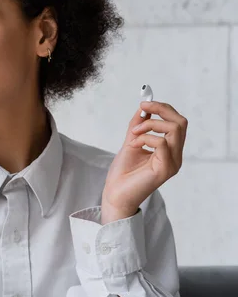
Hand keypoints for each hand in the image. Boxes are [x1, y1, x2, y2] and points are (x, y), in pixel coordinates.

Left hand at [102, 101, 187, 223]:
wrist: (115, 193)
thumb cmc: (123, 172)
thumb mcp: (131, 141)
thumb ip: (138, 125)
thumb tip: (144, 107)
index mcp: (170, 149)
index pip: (177, 122)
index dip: (163, 109)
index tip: (144, 104)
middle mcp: (176, 156)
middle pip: (181, 122)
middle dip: (161, 110)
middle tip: (142, 109)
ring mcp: (173, 163)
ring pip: (175, 129)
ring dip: (149, 125)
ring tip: (132, 134)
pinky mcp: (165, 169)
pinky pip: (162, 143)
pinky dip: (145, 138)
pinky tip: (133, 145)